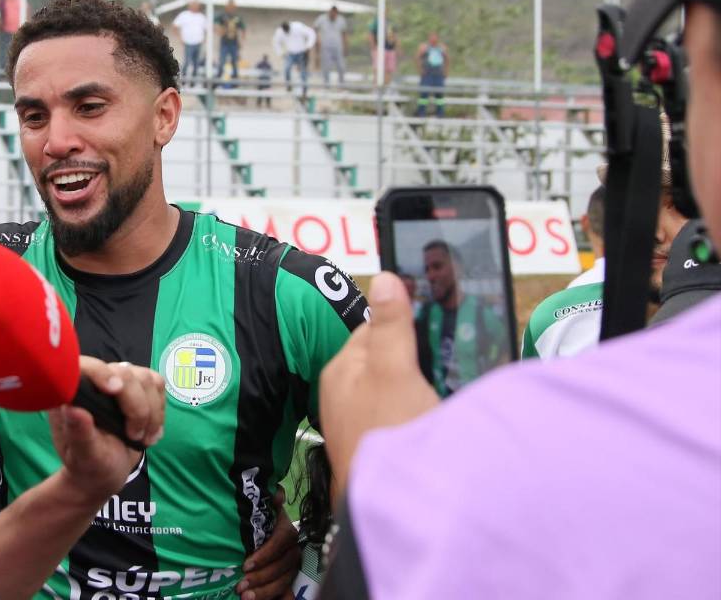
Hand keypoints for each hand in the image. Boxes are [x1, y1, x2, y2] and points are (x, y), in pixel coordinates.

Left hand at [48, 357, 164, 505]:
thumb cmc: (89, 465)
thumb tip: (71, 408)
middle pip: (125, 372)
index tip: (113, 391)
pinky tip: (150, 431)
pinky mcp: (138, 388)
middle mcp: (95, 381)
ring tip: (143, 438)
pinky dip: (159, 411)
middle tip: (134, 436)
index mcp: (72, 393)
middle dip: (136, 407)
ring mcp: (118, 381)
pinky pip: (158, 386)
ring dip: (151, 412)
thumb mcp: (82, 455)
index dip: (100, 372)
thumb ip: (78, 433)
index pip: (86, 366)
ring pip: (146, 379)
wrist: (106, 472)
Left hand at [236, 487, 300, 599]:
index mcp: (286, 530)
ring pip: (284, 581)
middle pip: (283, 566)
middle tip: (241, 587)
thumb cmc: (256, 517)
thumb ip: (270, 499)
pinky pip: (287, 592)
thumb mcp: (260, 506)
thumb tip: (277, 496)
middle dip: (262, 578)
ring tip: (246, 597)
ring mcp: (290, 565)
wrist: (256, 526)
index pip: (281, 543)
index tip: (246, 565)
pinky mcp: (285, 578)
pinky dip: (281, 598)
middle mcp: (292, 549)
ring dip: (265, 591)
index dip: (265, 555)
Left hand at [320, 273, 438, 496]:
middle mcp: (344, 395)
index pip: (374, 328)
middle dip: (416, 358)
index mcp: (341, 369)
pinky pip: (402, 417)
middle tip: (445, 361)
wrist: (394, 508)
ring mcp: (359, 423)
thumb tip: (385, 277)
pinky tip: (435, 421)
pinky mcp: (378, 447)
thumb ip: (391, 326)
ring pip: (396, 389)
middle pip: (387, 359)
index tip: (436, 326)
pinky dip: (419, 415)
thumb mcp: (394, 371)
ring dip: (420, 388)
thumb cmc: (388, 435)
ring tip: (441, 393)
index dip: (406, 325)